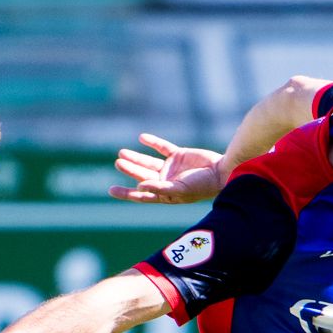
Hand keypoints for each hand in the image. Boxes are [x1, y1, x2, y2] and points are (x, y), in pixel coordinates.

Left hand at [108, 133, 225, 204]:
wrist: (221, 172)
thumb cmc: (202, 187)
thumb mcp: (180, 190)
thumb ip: (159, 188)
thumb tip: (139, 186)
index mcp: (165, 193)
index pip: (141, 194)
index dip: (126, 193)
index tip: (111, 190)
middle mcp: (166, 181)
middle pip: (142, 175)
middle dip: (130, 169)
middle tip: (118, 163)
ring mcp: (172, 168)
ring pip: (149, 162)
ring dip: (136, 158)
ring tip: (121, 153)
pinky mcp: (179, 155)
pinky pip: (162, 148)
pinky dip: (153, 142)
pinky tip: (142, 138)